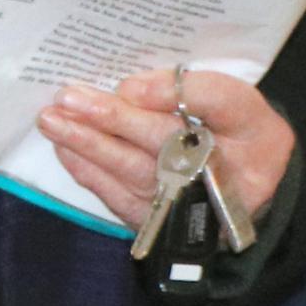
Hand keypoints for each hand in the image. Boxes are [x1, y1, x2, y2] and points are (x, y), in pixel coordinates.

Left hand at [37, 67, 295, 238]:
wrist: (250, 190)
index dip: (173, 92)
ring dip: (90, 145)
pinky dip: (90, 171)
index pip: (221, 101)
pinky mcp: (163, 219)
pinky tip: (65, 148)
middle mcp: (227, 169)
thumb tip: (129, 89)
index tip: (129, 85)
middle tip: (70, 97)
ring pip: (135, 170)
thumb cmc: (234, 131)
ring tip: (53, 120)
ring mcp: (191, 200)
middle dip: (115, 119)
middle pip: (166, 140)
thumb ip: (190, 87)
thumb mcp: (231, 100)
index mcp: (252, 126)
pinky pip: (122, 196)